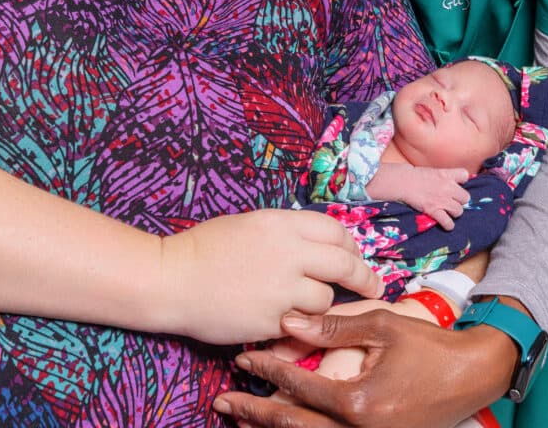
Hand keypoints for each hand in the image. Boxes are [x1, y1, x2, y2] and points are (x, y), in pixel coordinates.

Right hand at [156, 209, 382, 343]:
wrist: (173, 279)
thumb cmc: (208, 248)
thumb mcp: (252, 224)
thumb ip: (287, 234)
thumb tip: (320, 245)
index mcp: (282, 223)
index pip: (335, 231)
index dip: (350, 245)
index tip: (356, 256)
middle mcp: (288, 252)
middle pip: (344, 264)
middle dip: (365, 277)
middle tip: (374, 286)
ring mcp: (282, 288)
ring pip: (325, 298)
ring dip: (322, 302)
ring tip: (307, 303)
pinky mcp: (272, 321)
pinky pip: (301, 324)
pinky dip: (298, 322)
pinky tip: (286, 318)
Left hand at [214, 308, 518, 427]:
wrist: (472, 376)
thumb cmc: (428, 347)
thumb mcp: (382, 326)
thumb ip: (334, 325)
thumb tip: (290, 319)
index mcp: (358, 403)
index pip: (298, 389)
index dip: (268, 371)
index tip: (243, 358)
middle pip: (293, 427)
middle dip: (255, 414)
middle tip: (223, 403)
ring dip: (272, 427)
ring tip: (241, 416)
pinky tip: (285, 421)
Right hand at [368, 164, 469, 228]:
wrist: (403, 182)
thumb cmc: (415, 176)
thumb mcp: (433, 172)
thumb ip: (444, 177)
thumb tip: (451, 183)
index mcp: (446, 174)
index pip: (465, 175)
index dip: (462, 181)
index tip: (457, 184)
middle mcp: (447, 187)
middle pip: (465, 197)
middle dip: (459, 200)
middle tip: (451, 201)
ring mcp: (442, 200)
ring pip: (459, 211)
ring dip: (454, 212)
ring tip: (447, 211)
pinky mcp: (434, 211)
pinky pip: (448, 223)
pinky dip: (448, 225)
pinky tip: (445, 223)